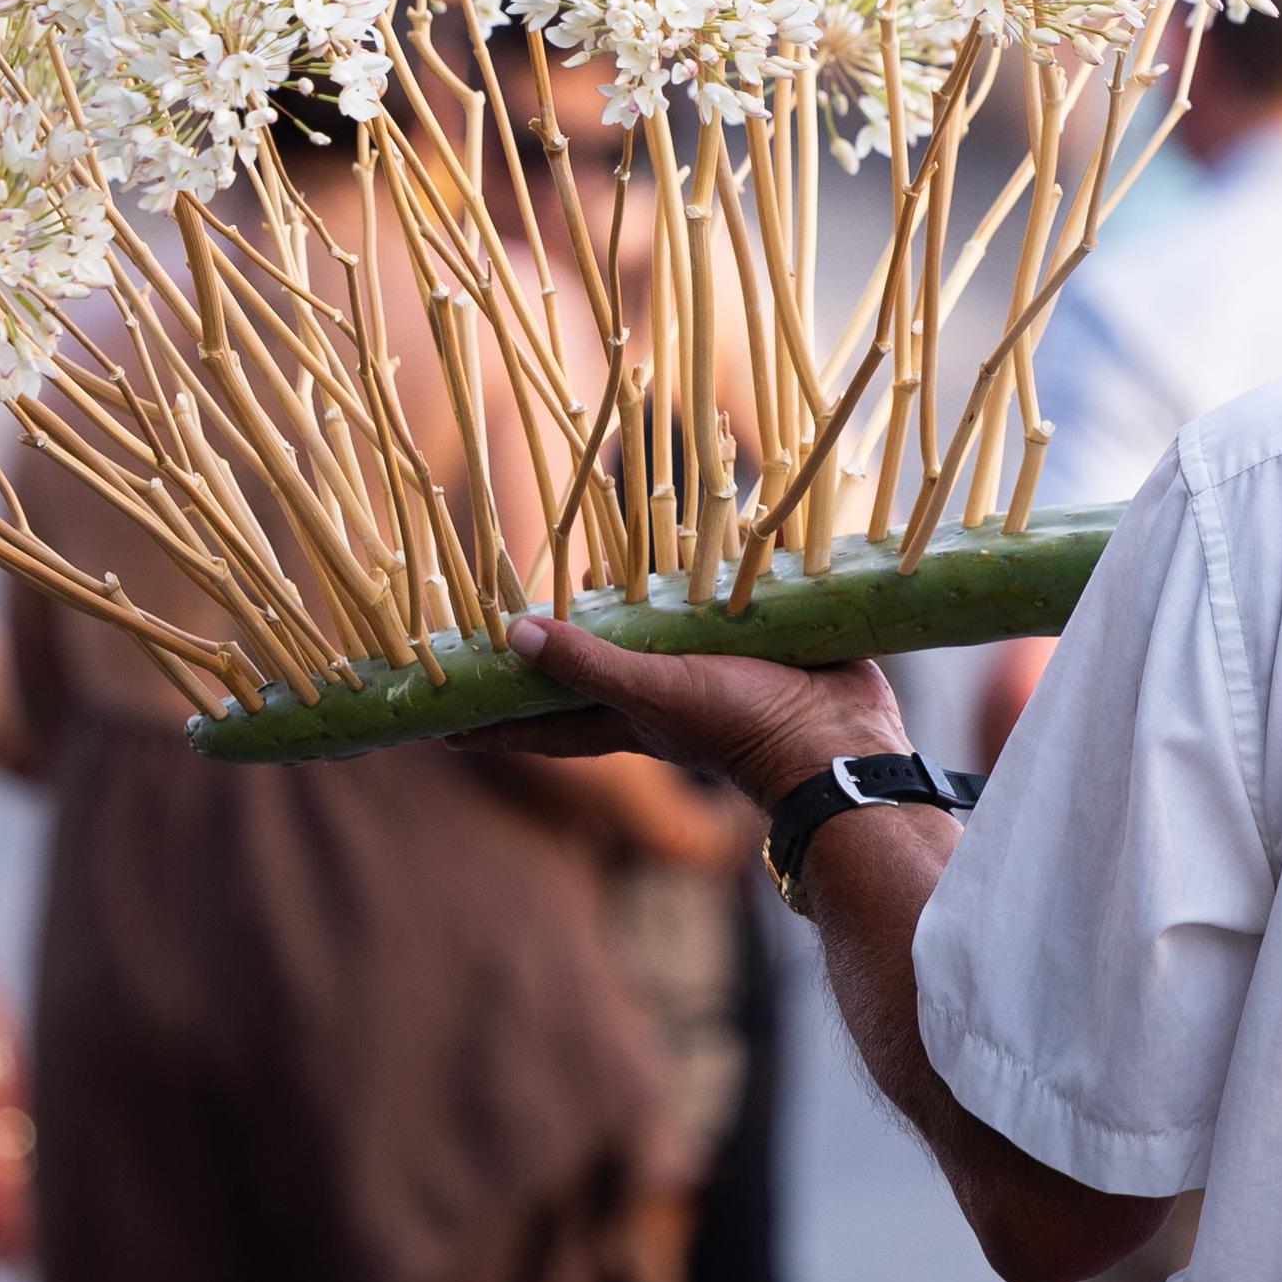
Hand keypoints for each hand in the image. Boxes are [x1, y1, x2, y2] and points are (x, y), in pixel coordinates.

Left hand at [456, 610, 908, 811]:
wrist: (839, 736)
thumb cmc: (740, 725)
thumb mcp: (655, 691)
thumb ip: (589, 662)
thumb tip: (514, 633)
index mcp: (625, 716)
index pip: (541, 725)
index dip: (492, 726)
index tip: (442, 729)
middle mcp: (657, 695)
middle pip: (590, 673)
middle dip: (556, 653)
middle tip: (515, 624)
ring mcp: (704, 670)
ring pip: (648, 635)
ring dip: (623, 608)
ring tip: (586, 576)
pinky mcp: (746, 644)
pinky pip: (706, 608)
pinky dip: (691, 582)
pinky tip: (685, 545)